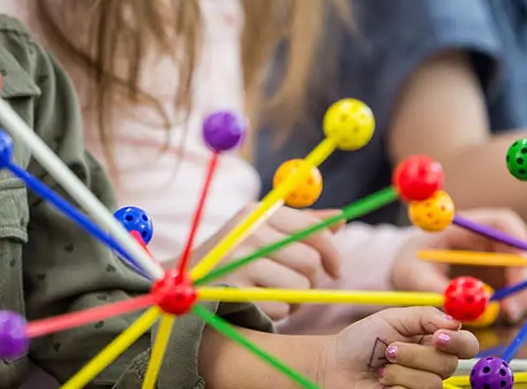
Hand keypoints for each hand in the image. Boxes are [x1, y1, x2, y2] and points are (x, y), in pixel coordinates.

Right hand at [191, 203, 341, 320]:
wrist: (186, 280)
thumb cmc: (235, 255)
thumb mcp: (263, 231)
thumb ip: (301, 225)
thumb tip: (340, 219)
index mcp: (259, 212)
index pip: (313, 229)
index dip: (333, 253)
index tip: (336, 270)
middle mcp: (248, 232)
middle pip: (310, 261)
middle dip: (313, 280)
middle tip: (301, 286)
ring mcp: (238, 261)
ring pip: (299, 288)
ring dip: (297, 300)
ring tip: (279, 295)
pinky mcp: (234, 290)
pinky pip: (280, 308)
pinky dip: (278, 313)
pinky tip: (263, 304)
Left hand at [318, 306, 476, 387]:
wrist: (335, 365)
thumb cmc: (361, 340)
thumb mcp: (392, 318)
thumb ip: (424, 316)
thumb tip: (455, 322)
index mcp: (433, 341)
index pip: (466, 344)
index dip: (459, 342)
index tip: (438, 337)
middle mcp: (432, 365)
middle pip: (449, 364)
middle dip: (417, 354)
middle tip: (391, 349)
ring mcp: (422, 386)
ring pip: (433, 382)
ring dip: (402, 371)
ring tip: (383, 367)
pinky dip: (396, 385)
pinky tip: (383, 382)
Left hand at [389, 209, 526, 323]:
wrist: (406, 273)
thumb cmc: (408, 264)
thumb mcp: (414, 276)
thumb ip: (440, 289)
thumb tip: (468, 305)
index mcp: (468, 226)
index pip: (503, 223)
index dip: (518, 241)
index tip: (521, 266)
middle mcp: (488, 242)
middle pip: (521, 252)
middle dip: (524, 280)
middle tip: (514, 307)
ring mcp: (496, 261)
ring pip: (523, 276)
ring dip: (520, 296)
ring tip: (503, 314)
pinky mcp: (498, 280)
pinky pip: (514, 292)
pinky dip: (511, 305)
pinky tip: (496, 315)